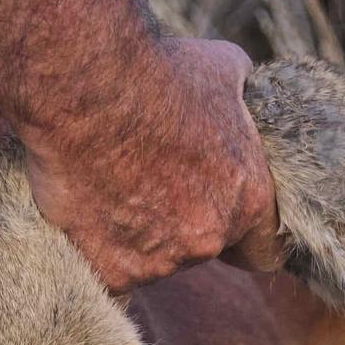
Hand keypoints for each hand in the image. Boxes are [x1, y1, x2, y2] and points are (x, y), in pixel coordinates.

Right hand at [22, 37, 279, 291]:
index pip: (262, 250)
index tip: (217, 219)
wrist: (89, 89)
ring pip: (148, 262)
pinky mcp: (108, 271)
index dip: (240, 237)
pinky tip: (82, 215)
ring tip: (106, 185)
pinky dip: (93, 252)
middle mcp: (206, 240)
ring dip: (134, 235)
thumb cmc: (158, 74)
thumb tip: (240, 96)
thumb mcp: (224, 70)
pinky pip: (104, 274)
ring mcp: (156, 262)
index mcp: (248, 199)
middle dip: (178, 223)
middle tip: (145, 181)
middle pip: (198, 250)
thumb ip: (239, 102)